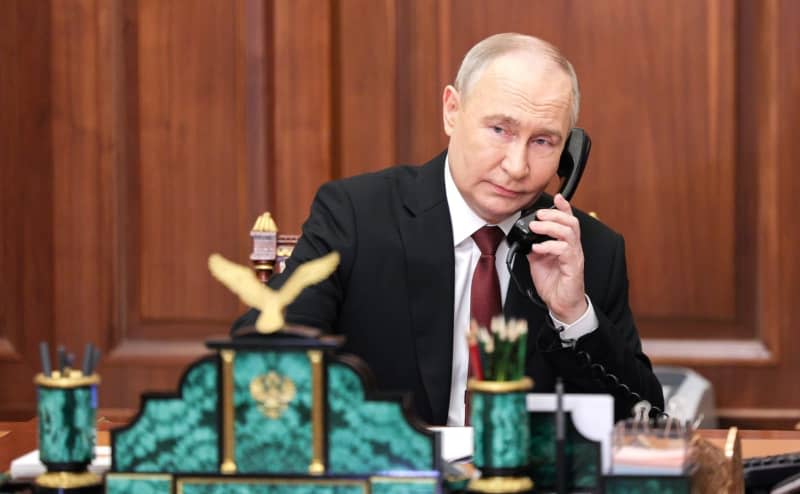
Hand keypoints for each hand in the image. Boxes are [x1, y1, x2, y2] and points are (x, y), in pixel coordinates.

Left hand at [526, 193, 586, 322]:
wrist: (561, 303)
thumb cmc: (554, 283)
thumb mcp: (539, 260)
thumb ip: (535, 246)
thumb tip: (525, 236)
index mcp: (566, 244)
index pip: (569, 221)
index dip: (564, 207)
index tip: (557, 196)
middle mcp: (573, 248)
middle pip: (571, 222)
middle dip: (554, 214)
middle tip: (538, 214)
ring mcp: (574, 257)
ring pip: (569, 233)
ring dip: (550, 227)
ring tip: (535, 226)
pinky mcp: (573, 267)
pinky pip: (564, 251)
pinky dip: (549, 246)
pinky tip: (537, 248)